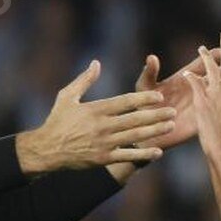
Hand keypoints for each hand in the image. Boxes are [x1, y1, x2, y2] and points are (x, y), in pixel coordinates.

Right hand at [16, 60, 175, 172]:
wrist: (47, 149)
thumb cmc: (57, 120)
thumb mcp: (67, 96)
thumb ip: (84, 80)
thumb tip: (96, 62)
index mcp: (96, 109)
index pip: (125, 102)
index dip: (144, 98)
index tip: (159, 96)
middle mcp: (102, 126)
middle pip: (135, 118)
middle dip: (156, 114)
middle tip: (173, 111)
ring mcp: (104, 143)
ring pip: (135, 136)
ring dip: (155, 131)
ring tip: (170, 126)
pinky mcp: (104, 158)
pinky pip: (127, 156)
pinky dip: (143, 154)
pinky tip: (158, 151)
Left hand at [134, 49, 220, 149]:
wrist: (146, 133)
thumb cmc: (143, 107)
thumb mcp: (145, 87)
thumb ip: (149, 72)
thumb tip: (152, 57)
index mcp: (186, 77)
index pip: (206, 61)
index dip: (214, 54)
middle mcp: (197, 88)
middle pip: (219, 74)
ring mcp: (202, 103)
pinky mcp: (202, 118)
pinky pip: (218, 111)